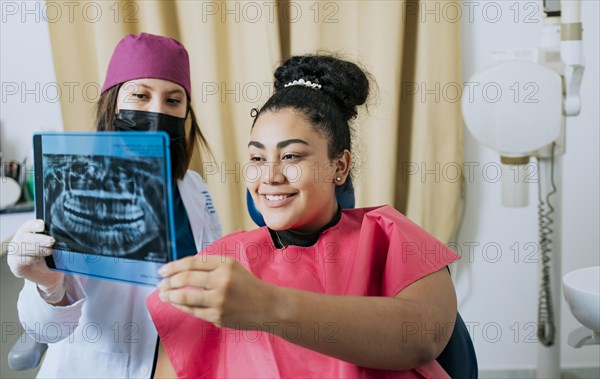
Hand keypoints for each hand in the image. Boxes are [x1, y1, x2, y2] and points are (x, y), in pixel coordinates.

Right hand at [7, 219, 64, 302]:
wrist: (48, 275)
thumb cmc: (49, 257)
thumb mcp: (53, 246)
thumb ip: (53, 238)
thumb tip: (65, 233)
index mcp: (28, 233)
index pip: (28, 225)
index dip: (34, 225)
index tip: (42, 226)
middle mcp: (19, 242)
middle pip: (24, 237)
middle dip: (39, 239)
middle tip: (51, 241)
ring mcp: (15, 254)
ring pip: (21, 248)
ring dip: (36, 249)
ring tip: (49, 251)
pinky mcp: (15, 266)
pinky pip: (19, 261)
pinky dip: (29, 259)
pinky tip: (37, 260)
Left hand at [157, 255, 277, 327]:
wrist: (269, 307)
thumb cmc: (249, 286)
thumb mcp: (234, 267)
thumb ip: (211, 266)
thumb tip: (181, 270)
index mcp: (226, 264)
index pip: (192, 262)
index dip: (174, 266)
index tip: (163, 270)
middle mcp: (222, 280)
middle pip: (186, 278)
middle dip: (169, 281)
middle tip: (161, 283)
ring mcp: (219, 300)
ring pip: (185, 296)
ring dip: (170, 295)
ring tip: (163, 294)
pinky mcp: (217, 316)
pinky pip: (193, 311)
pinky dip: (181, 306)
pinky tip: (176, 303)